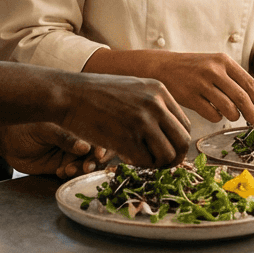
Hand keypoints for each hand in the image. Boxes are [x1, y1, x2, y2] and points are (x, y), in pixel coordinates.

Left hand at [0, 122, 108, 178]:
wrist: (9, 140)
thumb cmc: (28, 127)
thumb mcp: (47, 130)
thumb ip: (65, 139)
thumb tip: (85, 146)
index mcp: (78, 127)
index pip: (96, 137)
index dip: (102, 146)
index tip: (99, 154)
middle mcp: (78, 142)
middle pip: (94, 154)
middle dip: (93, 162)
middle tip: (85, 167)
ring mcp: (70, 156)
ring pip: (85, 166)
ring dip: (80, 170)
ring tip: (67, 169)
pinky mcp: (61, 168)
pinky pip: (72, 175)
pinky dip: (69, 176)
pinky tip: (60, 172)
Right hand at [55, 74, 190, 168]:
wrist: (69, 94)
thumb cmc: (96, 93)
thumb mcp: (132, 87)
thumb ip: (152, 104)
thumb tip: (166, 130)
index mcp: (159, 91)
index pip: (184, 125)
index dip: (177, 142)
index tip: (166, 149)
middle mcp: (155, 105)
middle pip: (183, 142)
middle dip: (174, 158)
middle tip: (160, 164)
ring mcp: (142, 121)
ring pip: (168, 155)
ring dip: (157, 164)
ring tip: (141, 159)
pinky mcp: (127, 138)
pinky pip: (146, 162)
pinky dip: (139, 165)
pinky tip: (126, 156)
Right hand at [145, 51, 253, 125]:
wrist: (164, 66)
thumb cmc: (194, 68)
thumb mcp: (214, 63)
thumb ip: (233, 77)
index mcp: (223, 61)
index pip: (249, 83)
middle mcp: (213, 71)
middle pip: (242, 97)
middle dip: (252, 113)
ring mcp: (201, 84)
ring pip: (228, 108)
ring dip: (235, 116)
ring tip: (234, 116)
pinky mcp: (190, 97)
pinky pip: (212, 114)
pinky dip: (218, 117)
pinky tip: (215, 113)